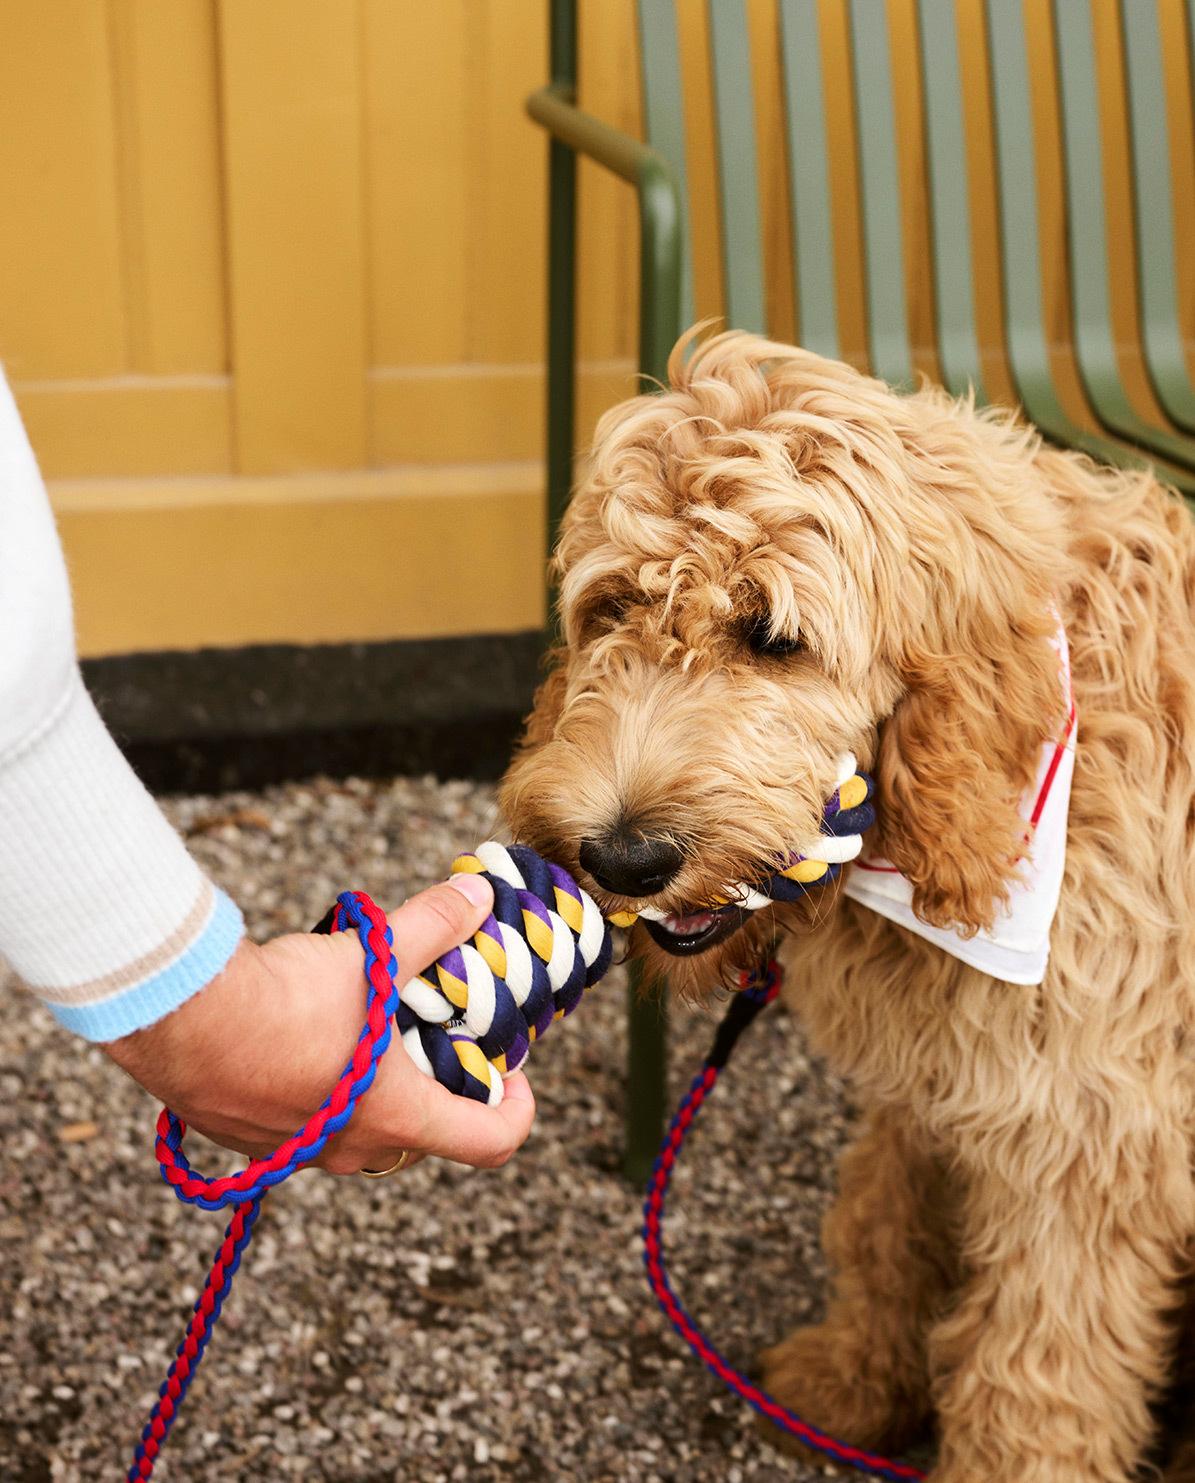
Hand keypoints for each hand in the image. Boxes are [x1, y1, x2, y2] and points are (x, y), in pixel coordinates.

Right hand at [103, 874, 535, 1174]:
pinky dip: (322, 1091)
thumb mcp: (373, 956)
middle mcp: (351, 1149)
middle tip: (440, 1037)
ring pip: (362, 1133)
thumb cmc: (283, 1001)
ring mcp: (297, 1152)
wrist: (180, 1021)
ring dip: (379, 1090)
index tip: (514, 1074)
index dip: (518, 1111)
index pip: (490, 1143)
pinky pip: (305, 1126)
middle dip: (442, 1090)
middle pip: (425, 1136)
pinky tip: (307, 1036)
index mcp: (398, 1116)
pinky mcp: (250, 1140)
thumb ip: (434, 926)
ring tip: (372, 1028)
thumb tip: (477, 896)